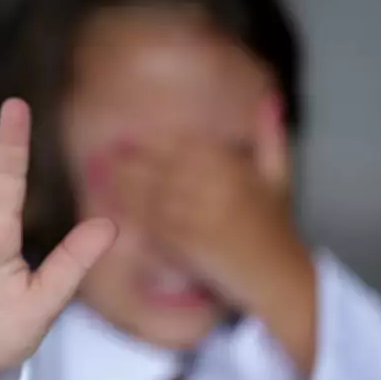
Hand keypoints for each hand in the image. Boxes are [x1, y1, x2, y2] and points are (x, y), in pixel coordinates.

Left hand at [115, 97, 315, 373]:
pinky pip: (155, 227)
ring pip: (154, 195)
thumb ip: (270, 137)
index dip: (156, 140)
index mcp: (236, 169)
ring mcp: (202, 217)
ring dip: (124, 184)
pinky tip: (112, 209)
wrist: (282, 280)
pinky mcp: (191, 246)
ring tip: (98, 174)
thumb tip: (270, 99)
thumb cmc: (277, 231)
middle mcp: (217, 188)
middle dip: (132, 160)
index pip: (188, 146)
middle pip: (164, 167)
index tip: (131, 133)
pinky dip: (133, 216)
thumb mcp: (280, 179)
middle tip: (103, 152)